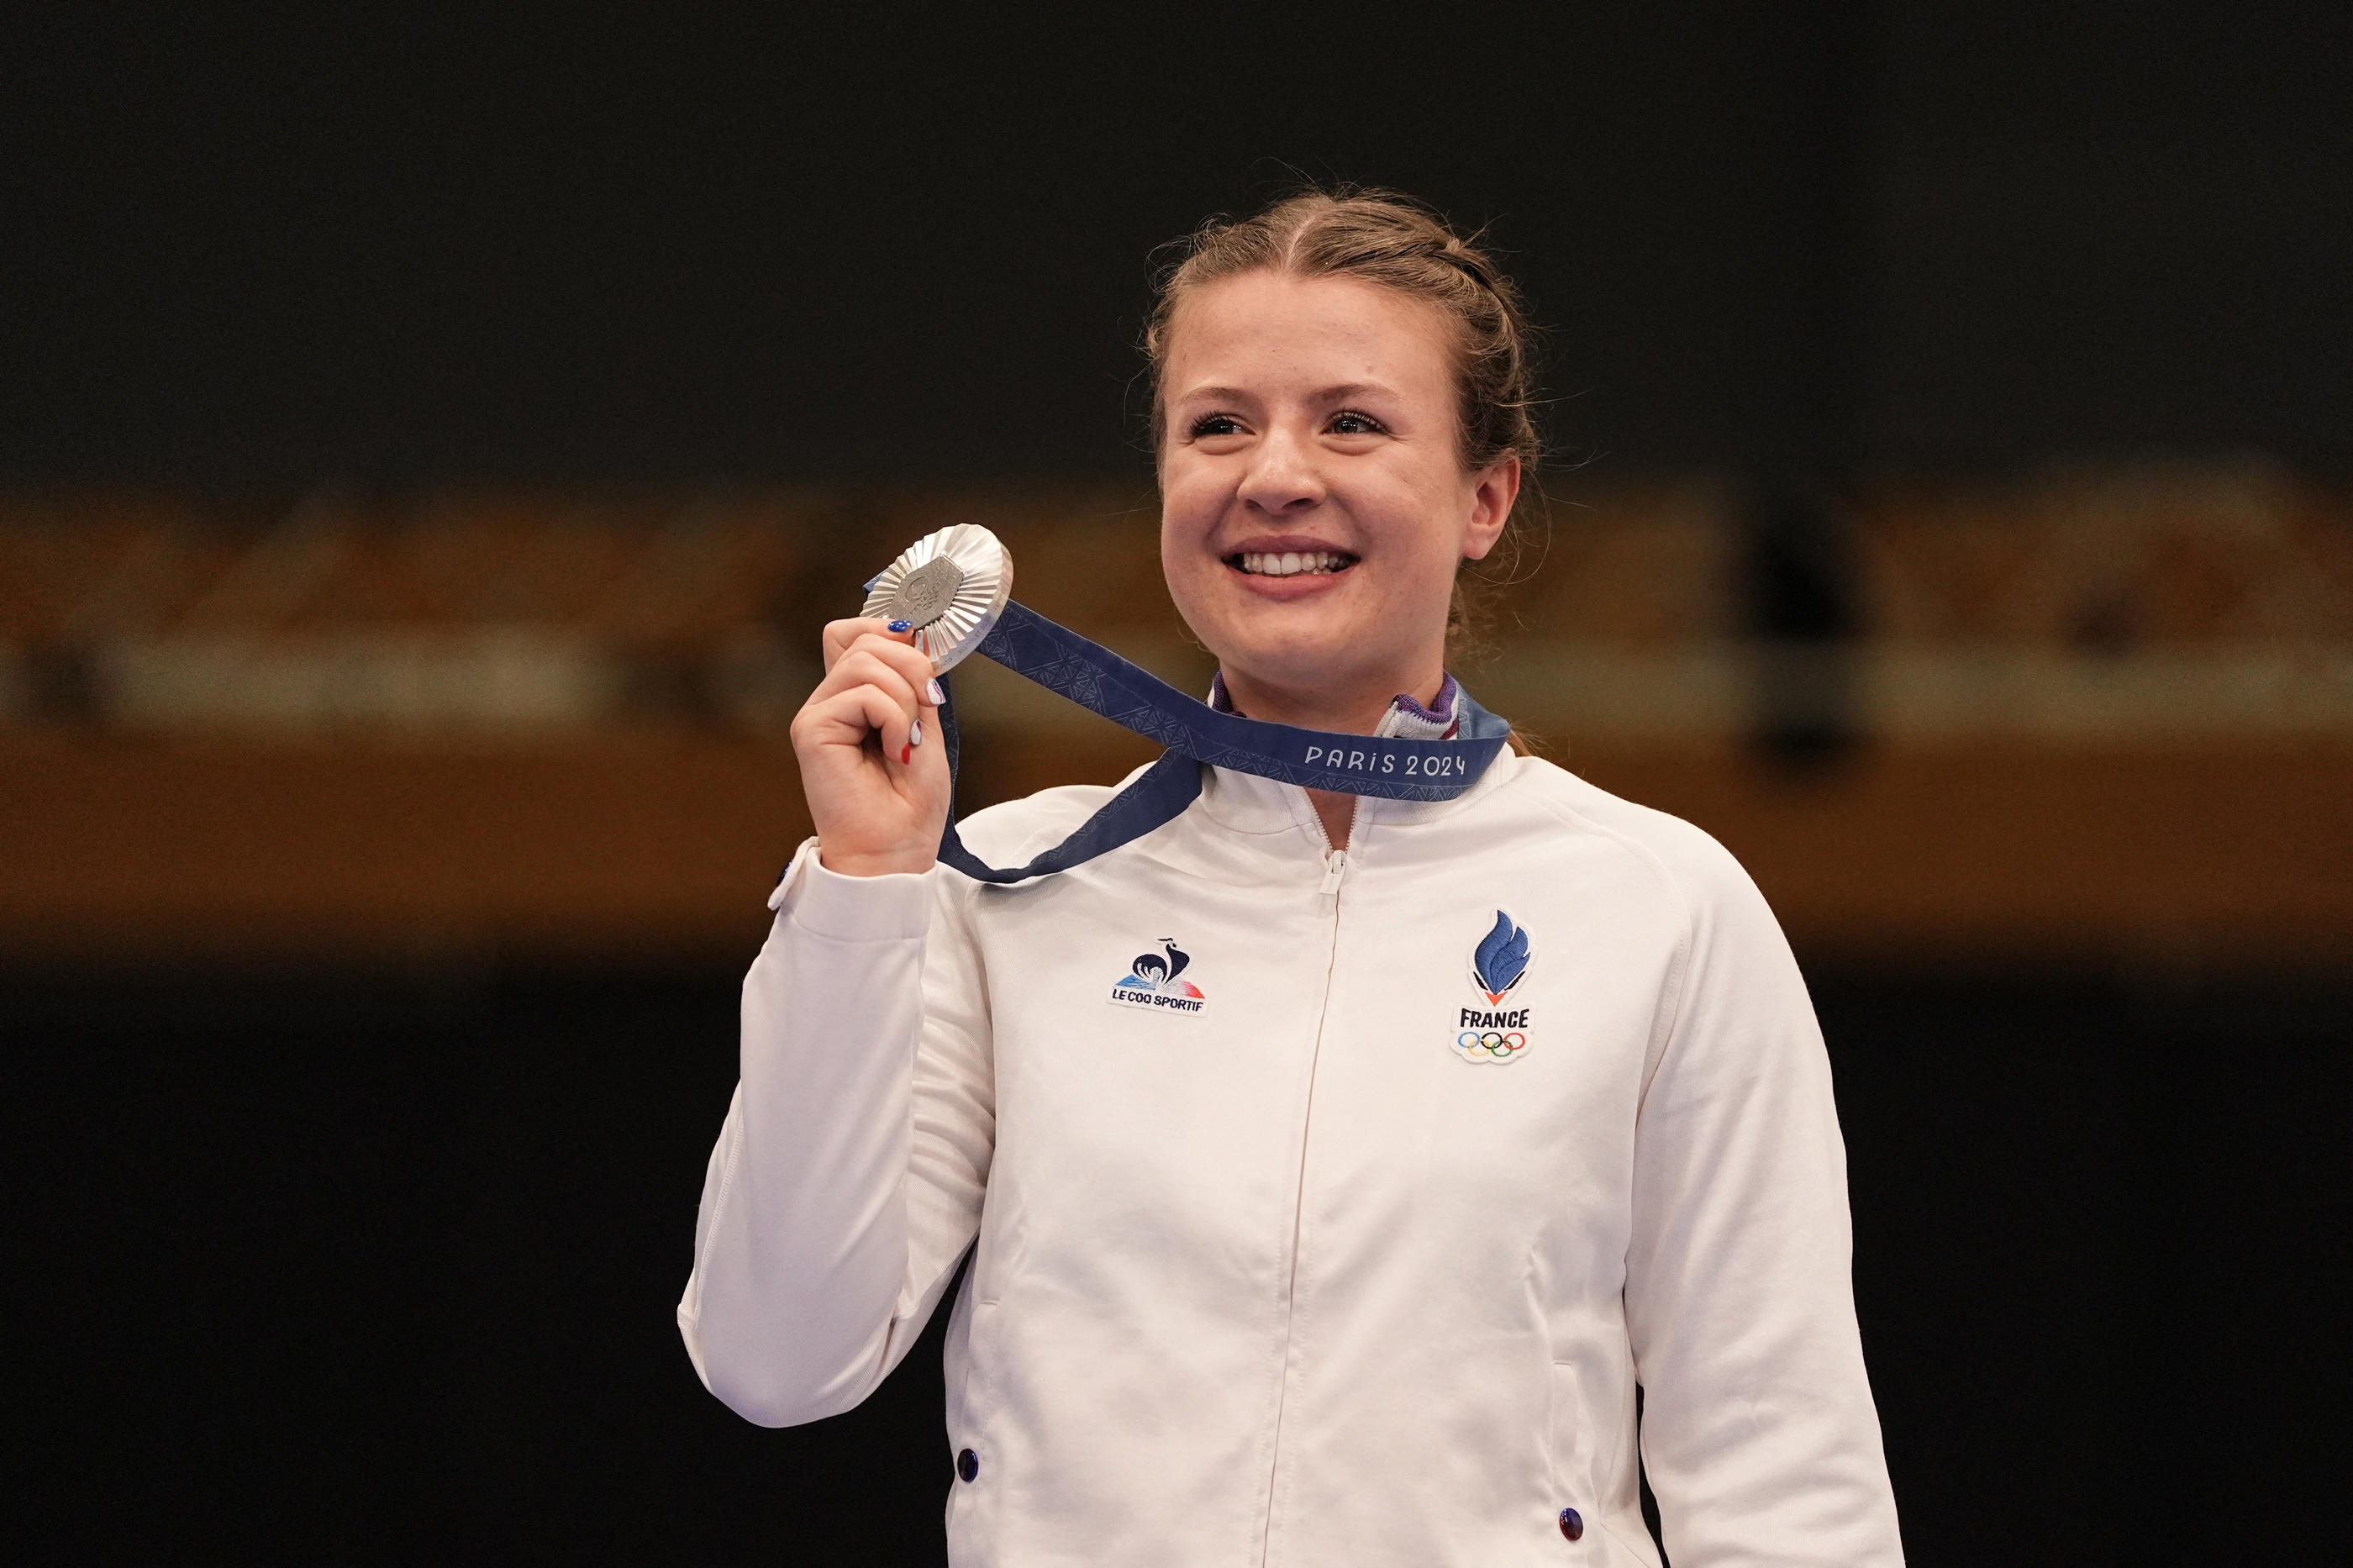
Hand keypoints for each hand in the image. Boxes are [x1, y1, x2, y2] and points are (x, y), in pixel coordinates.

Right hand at [788, 618, 950, 876]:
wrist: (896, 850)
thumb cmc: (910, 802)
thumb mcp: (925, 726)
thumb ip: (912, 682)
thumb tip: (911, 637)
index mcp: (852, 698)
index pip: (853, 632)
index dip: (889, 631)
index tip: (925, 666)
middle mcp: (829, 701)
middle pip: (863, 638)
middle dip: (911, 665)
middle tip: (927, 707)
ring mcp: (816, 713)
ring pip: (865, 660)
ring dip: (904, 697)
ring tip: (908, 740)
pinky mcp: (811, 729)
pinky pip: (862, 692)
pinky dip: (894, 717)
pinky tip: (897, 750)